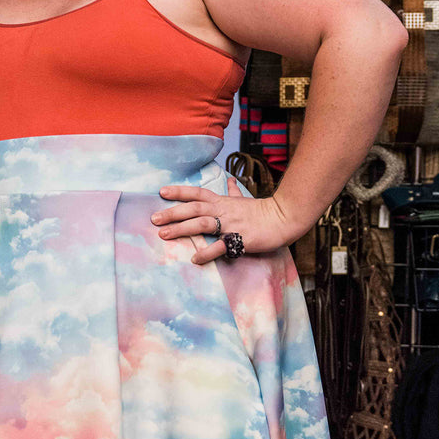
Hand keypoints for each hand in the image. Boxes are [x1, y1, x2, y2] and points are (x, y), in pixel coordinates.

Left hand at [151, 175, 296, 263]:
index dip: (179, 192)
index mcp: (223, 201)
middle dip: (172, 213)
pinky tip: (195, 259)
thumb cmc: (263, 211)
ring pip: (202, 223)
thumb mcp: (245, 199)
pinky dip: (207, 253)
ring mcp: (231, 224)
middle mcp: (224, 210)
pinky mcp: (240, 239)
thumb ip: (234, 192)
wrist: (284, 218)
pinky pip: (220, 246)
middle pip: (194, 208)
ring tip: (164, 235)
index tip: (161, 192)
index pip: (197, 193)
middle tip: (153, 219)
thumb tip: (230, 180)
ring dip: (182, 229)